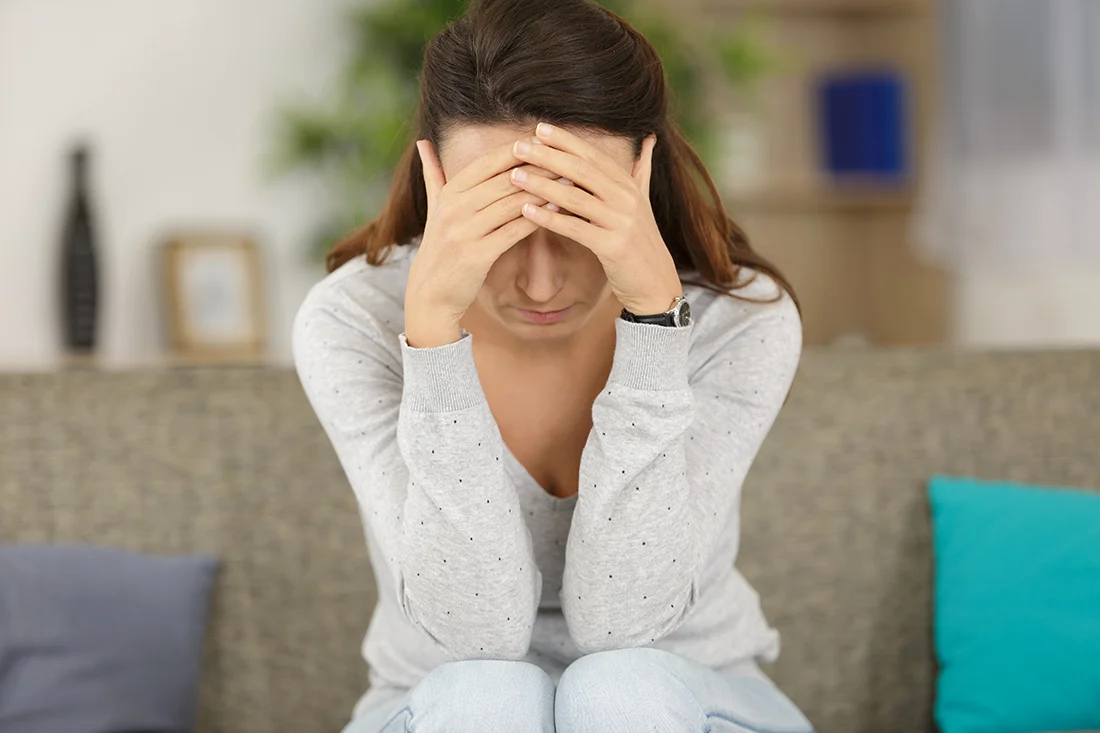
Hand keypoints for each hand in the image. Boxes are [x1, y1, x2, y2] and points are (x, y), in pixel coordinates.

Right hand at [405, 137, 562, 346]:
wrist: (429, 292)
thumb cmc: (438, 247)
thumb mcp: (433, 208)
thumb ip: (433, 174)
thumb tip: (423, 142)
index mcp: (449, 192)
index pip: (489, 162)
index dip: (518, 150)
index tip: (545, 142)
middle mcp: (455, 208)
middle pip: (505, 180)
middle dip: (539, 168)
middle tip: (567, 160)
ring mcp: (465, 232)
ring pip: (512, 204)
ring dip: (544, 191)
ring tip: (570, 182)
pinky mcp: (477, 255)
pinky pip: (514, 231)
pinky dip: (537, 218)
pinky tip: (557, 211)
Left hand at [507, 122, 682, 315]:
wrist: (657, 283)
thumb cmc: (642, 242)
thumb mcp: (645, 201)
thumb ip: (641, 170)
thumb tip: (650, 138)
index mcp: (628, 185)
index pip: (592, 155)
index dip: (565, 141)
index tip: (539, 129)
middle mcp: (626, 199)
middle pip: (581, 170)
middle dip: (547, 156)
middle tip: (518, 147)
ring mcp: (621, 222)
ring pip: (575, 197)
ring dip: (542, 185)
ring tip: (515, 176)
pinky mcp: (613, 246)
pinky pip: (575, 228)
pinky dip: (549, 219)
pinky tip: (526, 212)